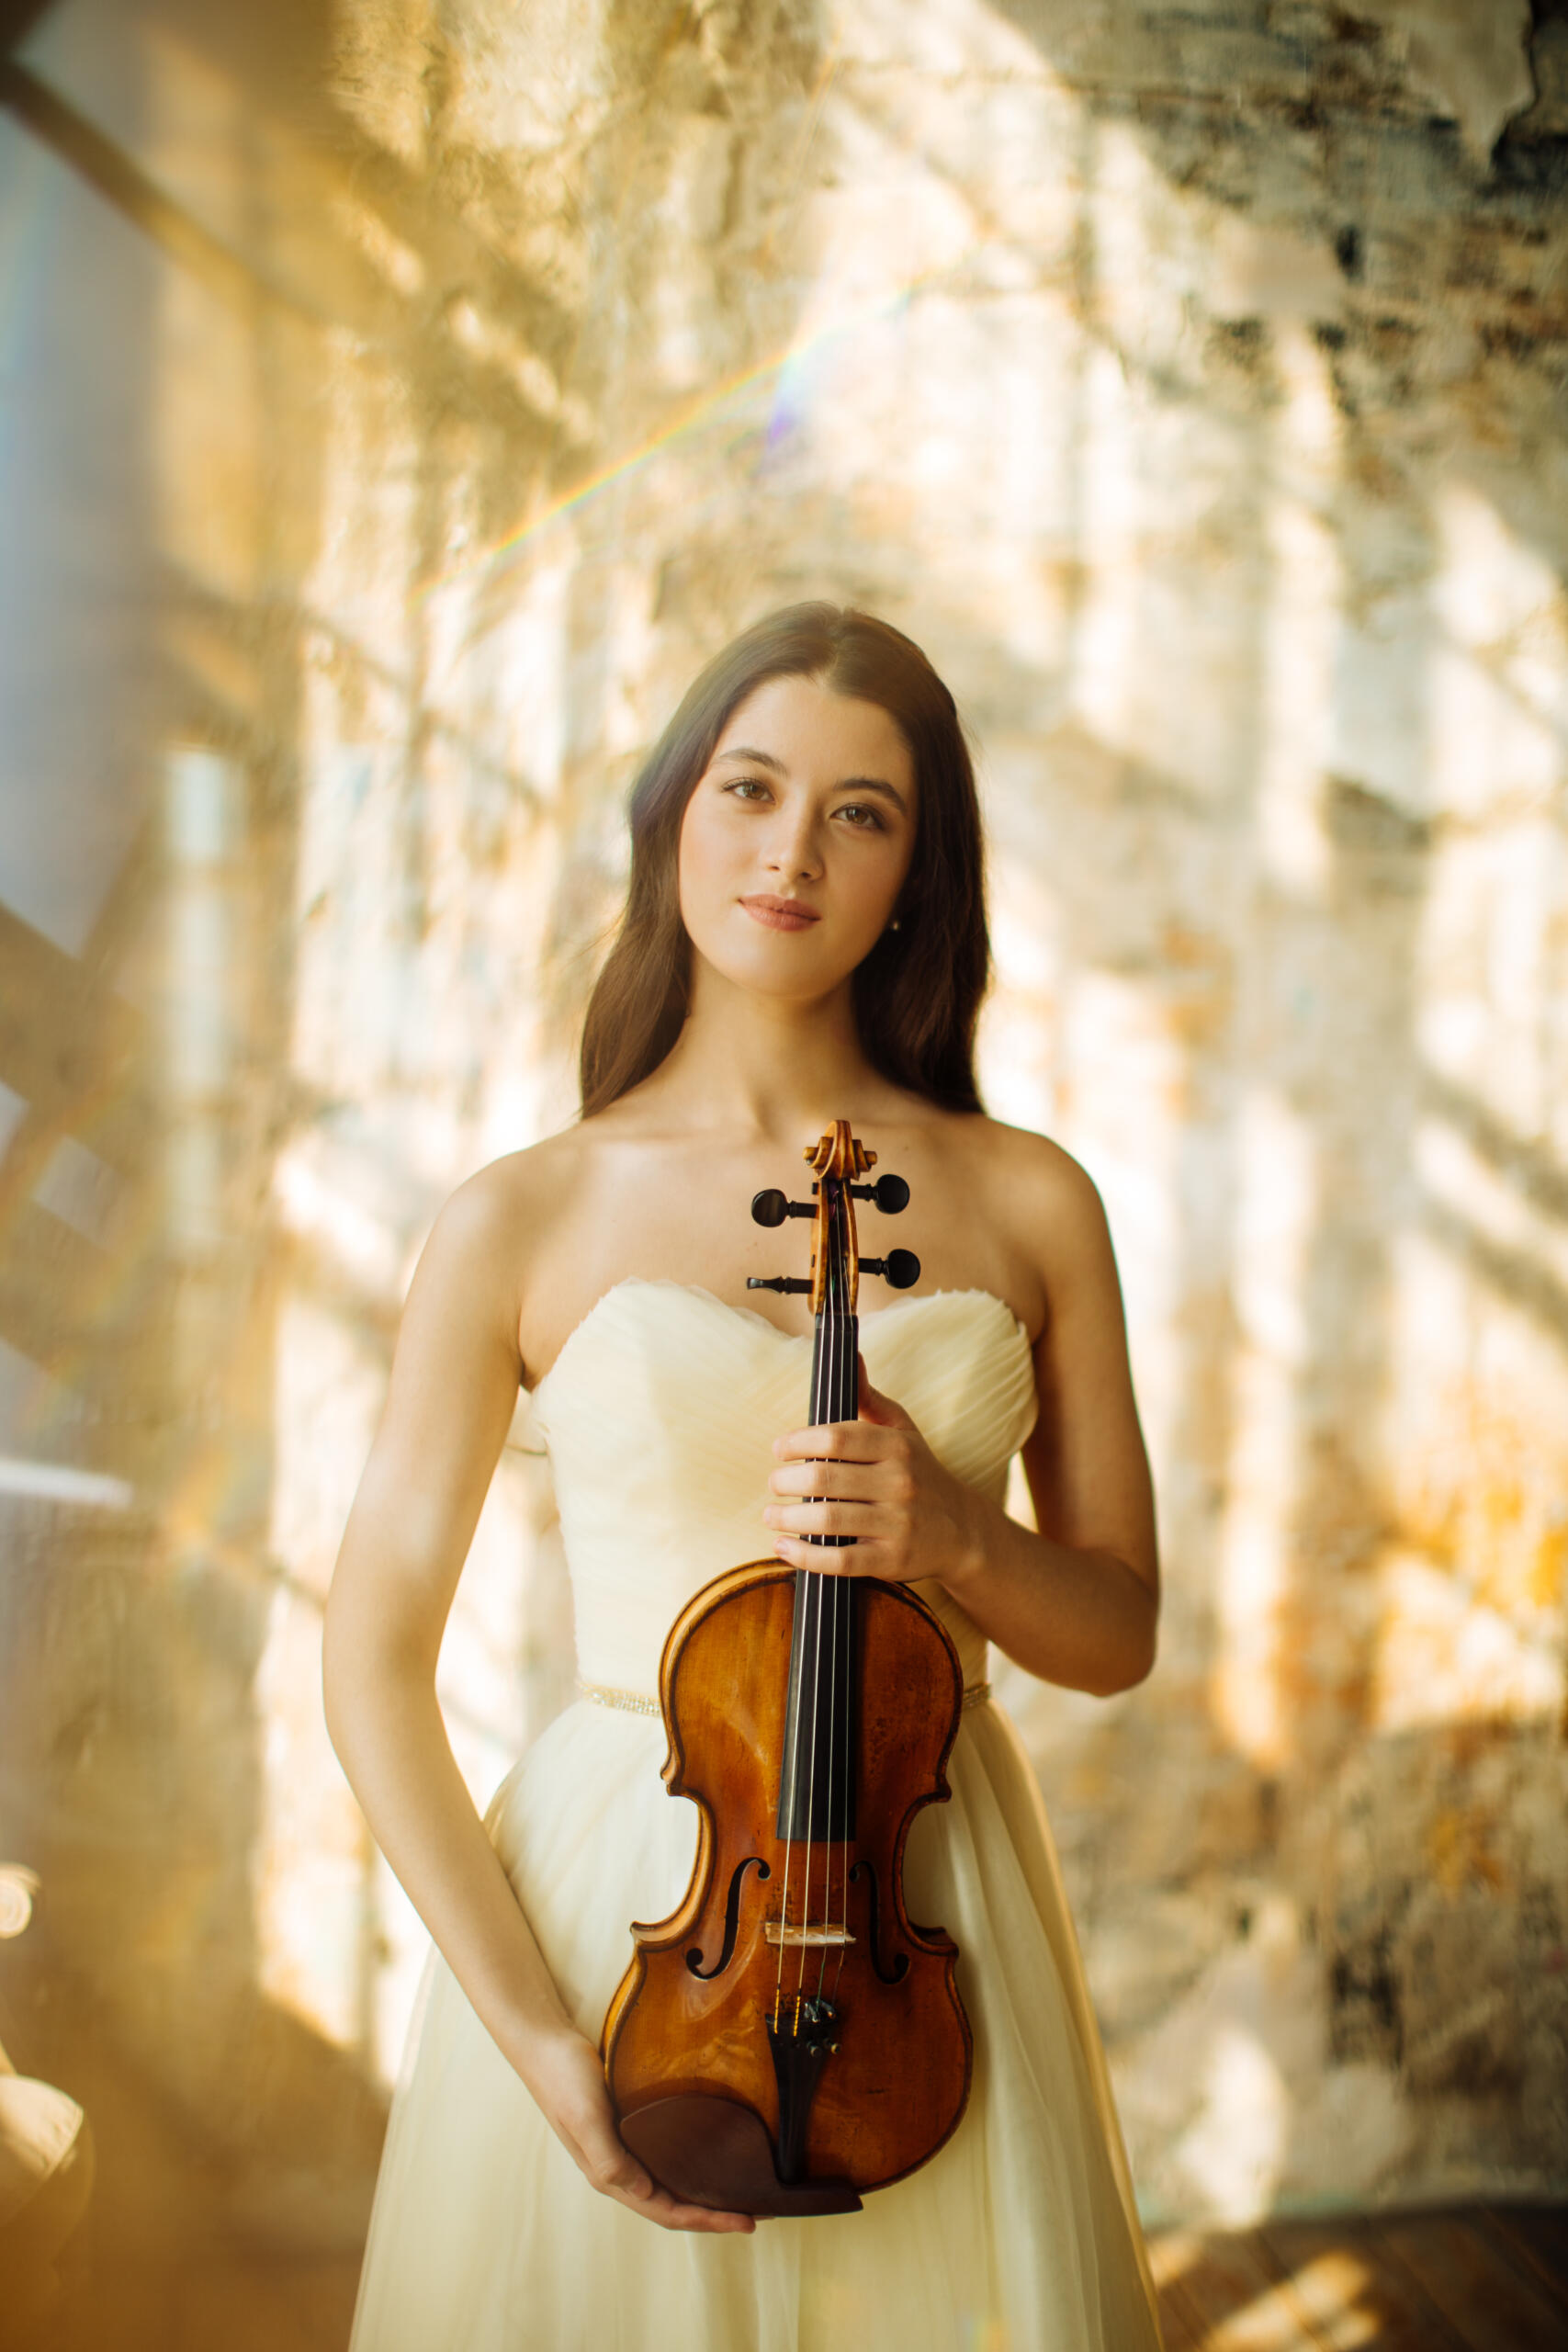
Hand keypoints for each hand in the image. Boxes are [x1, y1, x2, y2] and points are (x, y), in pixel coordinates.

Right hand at [520, 2027, 754, 2232]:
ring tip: (739, 2191)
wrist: (545, 2041)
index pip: (666, 2211)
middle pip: (673, 2203)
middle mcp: (619, 2167)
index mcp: (609, 2175)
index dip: (706, 2220)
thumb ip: (609, 2159)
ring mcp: (624, 2146)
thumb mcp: (586, 2118)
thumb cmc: (563, 2078)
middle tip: (756, 2213)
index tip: (745, 2221)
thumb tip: (641, 2193)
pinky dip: (690, 2162)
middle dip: (713, 2213)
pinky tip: (708, 2154)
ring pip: (670, 2182)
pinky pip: (665, 2154)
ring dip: (704, 2192)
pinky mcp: (629, 2124)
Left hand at [764, 1357, 983, 1587]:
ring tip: (771, 1514)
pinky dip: (804, 1556)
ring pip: (829, 1521)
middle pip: (825, 1479)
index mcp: (896, 1447)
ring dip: (788, 1518)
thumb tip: (851, 1357)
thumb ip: (869, 1398)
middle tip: (773, 1484)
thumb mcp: (902, 1431)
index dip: (798, 1442)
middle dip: (786, 1482)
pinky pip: (839, 1561)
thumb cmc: (919, 1473)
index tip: (779, 1449)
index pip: (836, 1438)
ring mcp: (897, 1525)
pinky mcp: (892, 1561)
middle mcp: (899, 1483)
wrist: (962, 1530)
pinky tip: (783, 1546)